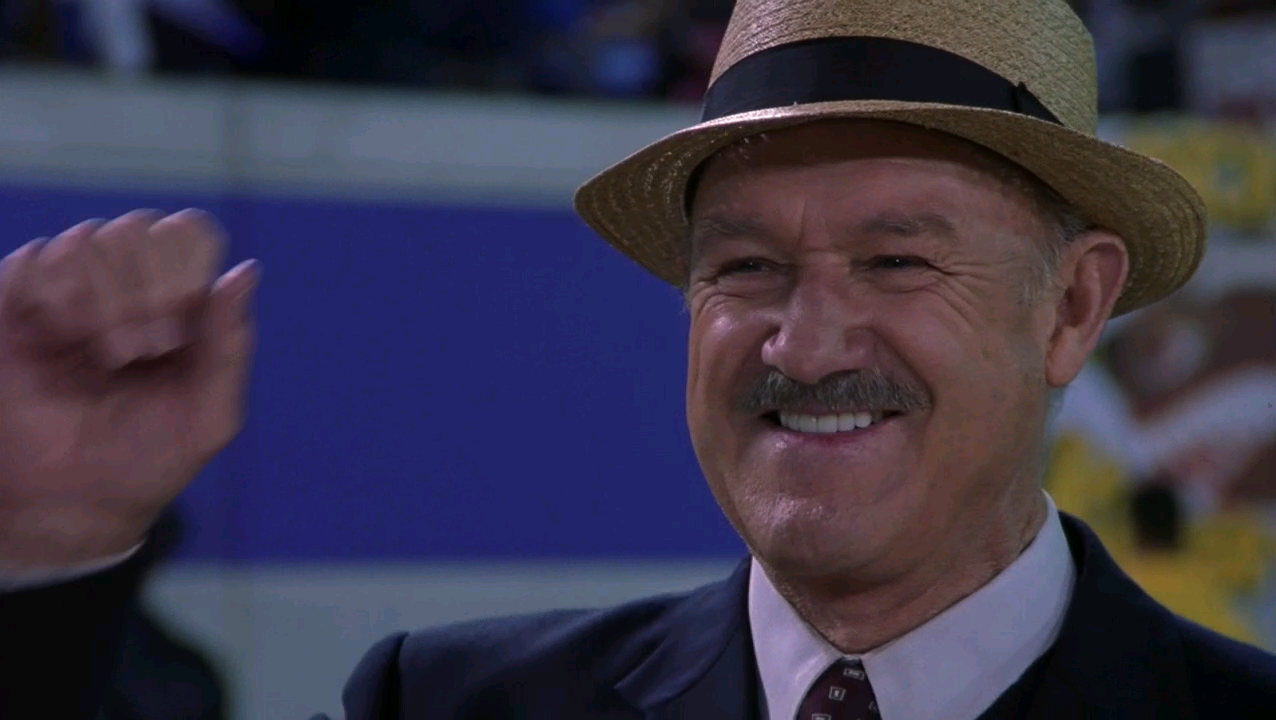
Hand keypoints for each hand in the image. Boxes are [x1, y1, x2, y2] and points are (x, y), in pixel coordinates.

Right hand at [0, 210, 258, 569]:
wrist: (69, 501)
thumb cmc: (149, 457)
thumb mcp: (209, 414)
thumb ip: (230, 344)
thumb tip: (247, 269)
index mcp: (182, 302)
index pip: (190, 234)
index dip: (186, 267)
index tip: (179, 329)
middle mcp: (128, 285)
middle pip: (141, 228)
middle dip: (146, 290)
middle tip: (141, 352)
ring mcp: (72, 289)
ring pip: (91, 237)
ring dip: (103, 296)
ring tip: (106, 355)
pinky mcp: (20, 300)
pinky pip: (38, 258)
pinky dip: (58, 297)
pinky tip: (63, 339)